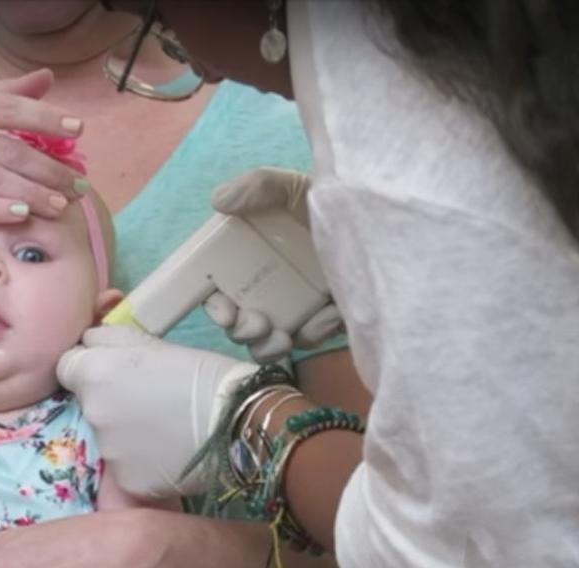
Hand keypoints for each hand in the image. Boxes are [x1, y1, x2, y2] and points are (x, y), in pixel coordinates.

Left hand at [57, 326, 256, 499]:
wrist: (240, 421)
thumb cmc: (202, 374)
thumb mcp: (154, 343)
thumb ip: (111, 338)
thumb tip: (88, 340)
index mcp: (94, 373)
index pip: (67, 367)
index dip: (89, 367)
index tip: (114, 371)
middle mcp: (93, 413)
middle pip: (88, 403)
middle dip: (109, 400)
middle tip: (148, 399)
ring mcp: (109, 451)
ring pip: (107, 437)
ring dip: (125, 432)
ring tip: (164, 427)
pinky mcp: (128, 481)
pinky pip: (126, 467)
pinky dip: (142, 461)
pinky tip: (169, 452)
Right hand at [205, 167, 341, 362]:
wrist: (388, 220)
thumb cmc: (332, 198)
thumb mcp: (296, 186)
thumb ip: (259, 185)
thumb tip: (219, 201)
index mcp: (248, 256)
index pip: (218, 287)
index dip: (214, 305)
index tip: (226, 313)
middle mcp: (266, 284)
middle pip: (239, 322)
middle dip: (241, 331)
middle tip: (256, 325)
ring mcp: (295, 305)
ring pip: (267, 342)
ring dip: (268, 346)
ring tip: (283, 338)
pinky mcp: (324, 318)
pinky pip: (309, 339)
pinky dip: (315, 333)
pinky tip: (331, 315)